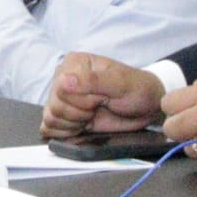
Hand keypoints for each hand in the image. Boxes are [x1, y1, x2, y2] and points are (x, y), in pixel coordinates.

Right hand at [44, 54, 168, 140]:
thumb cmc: (137, 90)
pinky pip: (50, 128)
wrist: (146, 107)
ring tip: (92, 115)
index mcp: (74, 64)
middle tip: (99, 107)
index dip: (82, 101)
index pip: (61, 89)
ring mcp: (61, 98)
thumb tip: (64, 81)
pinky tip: (82, 126)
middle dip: (80, 114)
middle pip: (55, 106)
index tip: (101, 98)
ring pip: (51, 118)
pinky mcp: (63, 116)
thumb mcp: (121, 83)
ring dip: (74, 123)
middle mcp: (63, 78)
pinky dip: (66, 132)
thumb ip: (92, 81)